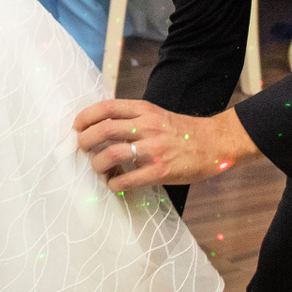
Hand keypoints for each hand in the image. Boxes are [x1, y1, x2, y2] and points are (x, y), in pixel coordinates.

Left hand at [74, 99, 260, 189]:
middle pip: (103, 130)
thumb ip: (133, 117)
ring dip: (96, 164)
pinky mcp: (160, 170)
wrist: (215, 143)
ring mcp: (154, 149)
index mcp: (145, 109)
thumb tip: (102, 127)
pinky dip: (114, 182)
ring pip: (111, 154)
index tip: (76, 126)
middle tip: (82, 149)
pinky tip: (114, 183)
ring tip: (97, 169)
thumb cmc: (183, 131)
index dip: (86, 116)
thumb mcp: (157, 115)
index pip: (107, 107)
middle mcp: (147, 126)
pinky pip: (127, 178)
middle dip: (84, 141)